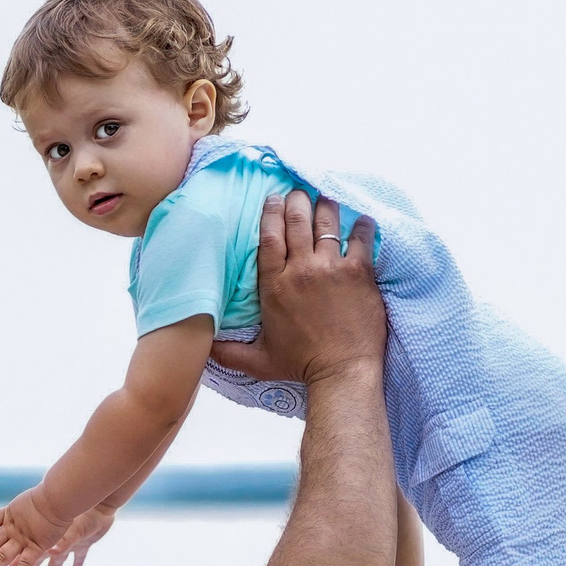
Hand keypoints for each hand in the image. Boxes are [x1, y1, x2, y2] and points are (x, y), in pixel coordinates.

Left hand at [0, 489, 72, 565]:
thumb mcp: (28, 504)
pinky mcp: (37, 545)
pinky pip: (26, 564)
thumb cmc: (49, 496)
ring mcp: (23, 537)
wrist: (59, 496)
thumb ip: (19, 513)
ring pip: (3, 556)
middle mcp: (12, 528)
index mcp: (8, 515)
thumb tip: (12, 518)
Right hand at [34, 503, 116, 565]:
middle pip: (41, 558)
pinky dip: (78, 560)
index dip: (24, 560)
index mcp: (53, 539)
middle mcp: (59, 543)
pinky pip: (79, 555)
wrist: (102, 508)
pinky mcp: (85, 544)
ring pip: (58, 560)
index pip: (35, 553)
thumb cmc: (87, 517)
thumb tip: (52, 552)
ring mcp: (71, 544)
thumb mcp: (75, 531)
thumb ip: (64, 544)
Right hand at [217, 190, 382, 387]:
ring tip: (325, 199)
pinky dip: (360, 224)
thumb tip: (204, 350)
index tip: (272, 199)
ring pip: (327, 222)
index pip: (269, 238)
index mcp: (274, 286)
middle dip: (296, 201)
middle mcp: (301, 270)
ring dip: (325, 206)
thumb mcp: (258, 361)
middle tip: (298, 193)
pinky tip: (360, 219)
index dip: (270, 213)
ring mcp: (331, 268)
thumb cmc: (300, 366)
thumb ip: (228, 353)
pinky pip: (361, 237)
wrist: (342, 372)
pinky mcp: (358, 272)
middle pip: (297, 222)